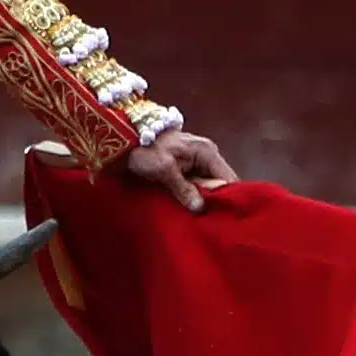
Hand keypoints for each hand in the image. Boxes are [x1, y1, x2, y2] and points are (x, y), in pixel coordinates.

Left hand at [122, 130, 236, 212]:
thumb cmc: (145, 150)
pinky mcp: (187, 167)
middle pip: (220, 183)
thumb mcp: (164, 170)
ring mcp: (198, 160)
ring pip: (208, 185)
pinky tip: (186, 205)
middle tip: (204, 217)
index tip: (220, 215)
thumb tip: (200, 208)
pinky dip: (192, 194)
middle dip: (213, 199)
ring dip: (201, 198)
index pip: (229, 179)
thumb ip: (184, 189)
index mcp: (207, 152)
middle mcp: (207, 155)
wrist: (126, 138)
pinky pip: (196, 183)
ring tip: (195, 213)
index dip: (227, 197)